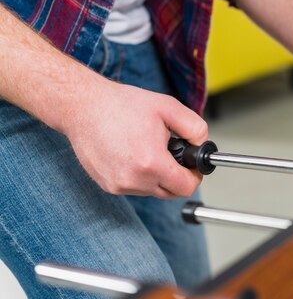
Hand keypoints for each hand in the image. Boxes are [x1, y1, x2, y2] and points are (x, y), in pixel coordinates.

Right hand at [63, 79, 207, 198]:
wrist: (83, 107)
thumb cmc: (122, 105)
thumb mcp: (169, 107)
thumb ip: (195, 127)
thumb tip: (202, 144)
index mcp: (151, 164)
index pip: (186, 187)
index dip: (195, 175)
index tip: (192, 164)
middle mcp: (133, 180)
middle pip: (170, 192)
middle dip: (177, 175)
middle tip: (173, 153)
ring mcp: (118, 185)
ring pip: (152, 190)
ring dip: (157, 175)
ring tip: (148, 148)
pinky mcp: (107, 185)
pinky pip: (135, 187)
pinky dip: (140, 175)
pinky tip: (133, 153)